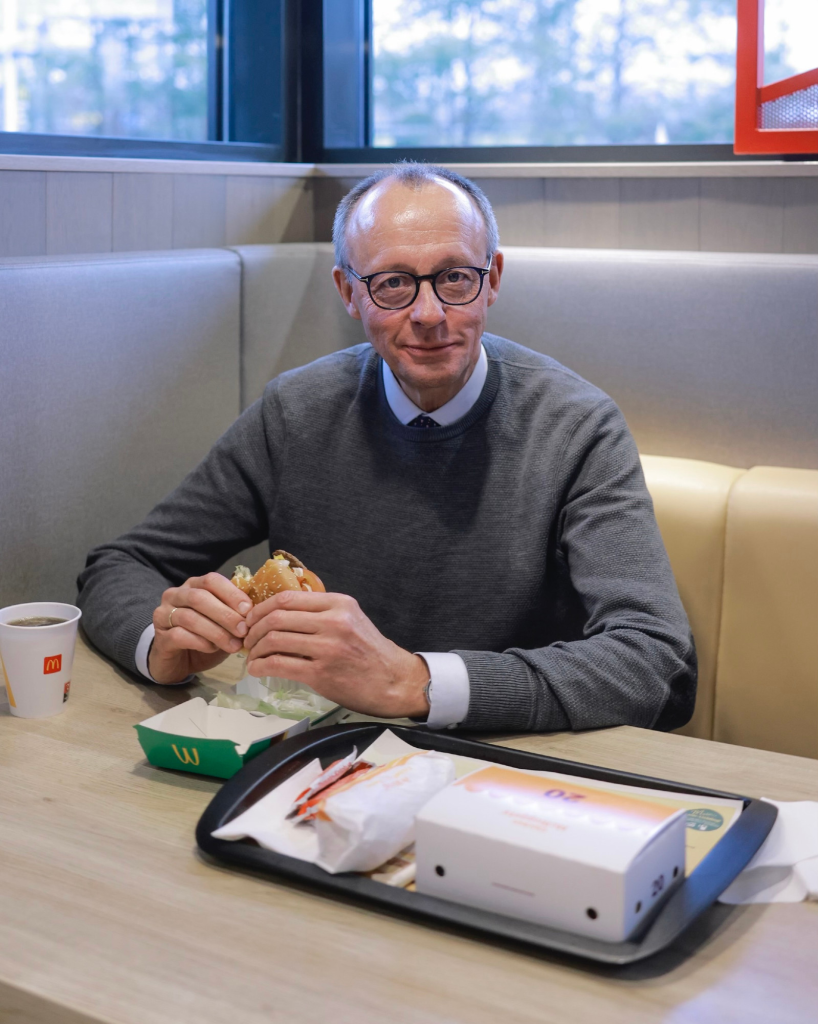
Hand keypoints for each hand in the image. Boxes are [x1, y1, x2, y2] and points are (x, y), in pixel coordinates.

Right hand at [149, 572, 252, 683]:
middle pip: (200, 598)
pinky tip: (213, 649)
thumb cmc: (204, 637)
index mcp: (193, 586)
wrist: (178, 661)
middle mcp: (175, 596)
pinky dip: (201, 642)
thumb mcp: (223, 622)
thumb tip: (257, 611)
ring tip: (234, 645)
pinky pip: (180, 636)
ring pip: (190, 618)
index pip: (211, 580)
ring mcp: (163, 615)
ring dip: (216, 632)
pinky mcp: (160, 638)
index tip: (248, 609)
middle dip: (225, 614)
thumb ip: (235, 613)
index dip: (231, 593)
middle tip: (243, 630)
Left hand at [244, 590, 429, 717]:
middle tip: (247, 639)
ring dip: (255, 649)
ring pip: (274, 639)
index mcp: (339, 604)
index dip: (262, 609)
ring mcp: (327, 647)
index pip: (287, 598)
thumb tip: (281, 612)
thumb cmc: (370, 653)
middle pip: (276, 617)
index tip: (252, 619)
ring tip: (252, 656)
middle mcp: (334, 621)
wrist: (395, 681)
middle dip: (254, 629)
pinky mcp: (321, 673)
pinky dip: (261, 666)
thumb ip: (322, 613)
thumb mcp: (351, 620)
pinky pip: (278, 664)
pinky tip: (257, 669)